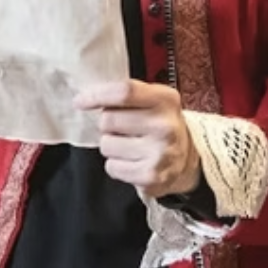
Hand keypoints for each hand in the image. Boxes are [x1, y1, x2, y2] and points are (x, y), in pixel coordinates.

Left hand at [75, 79, 201, 196]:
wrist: (186, 159)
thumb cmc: (160, 126)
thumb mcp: (154, 101)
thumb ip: (127, 94)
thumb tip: (86, 97)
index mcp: (165, 100)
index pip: (124, 92)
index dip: (97, 95)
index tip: (80, 101)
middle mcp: (165, 126)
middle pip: (108, 120)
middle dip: (108, 124)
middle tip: (123, 129)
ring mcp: (159, 153)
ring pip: (106, 145)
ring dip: (112, 146)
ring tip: (130, 146)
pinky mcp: (150, 176)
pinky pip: (111, 167)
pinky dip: (117, 165)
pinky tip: (133, 161)